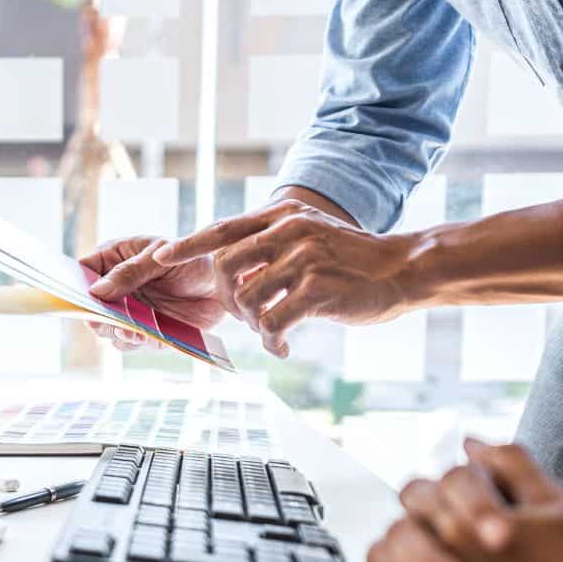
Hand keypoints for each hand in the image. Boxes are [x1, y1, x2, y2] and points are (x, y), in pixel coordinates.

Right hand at [80, 236, 226, 350]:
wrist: (224, 283)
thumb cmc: (191, 258)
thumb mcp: (159, 257)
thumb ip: (129, 273)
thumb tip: (96, 291)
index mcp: (113, 260)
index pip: (82, 271)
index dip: (74, 284)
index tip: (76, 296)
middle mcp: (117, 288)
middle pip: (90, 306)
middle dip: (95, 314)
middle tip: (102, 319)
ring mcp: (129, 311)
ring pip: (107, 328)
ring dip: (114, 331)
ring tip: (128, 329)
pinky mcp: (145, 331)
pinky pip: (130, 342)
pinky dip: (134, 341)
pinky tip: (142, 336)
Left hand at [148, 200, 418, 356]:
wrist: (403, 269)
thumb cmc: (353, 261)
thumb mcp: (311, 237)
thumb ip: (273, 245)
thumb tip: (231, 268)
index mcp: (283, 214)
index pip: (224, 229)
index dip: (189, 245)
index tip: (159, 257)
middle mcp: (290, 229)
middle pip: (225, 268)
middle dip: (227, 302)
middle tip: (249, 318)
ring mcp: (303, 257)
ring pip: (246, 300)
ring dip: (252, 324)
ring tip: (271, 331)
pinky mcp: (317, 288)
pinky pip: (272, 323)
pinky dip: (272, 341)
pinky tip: (284, 347)